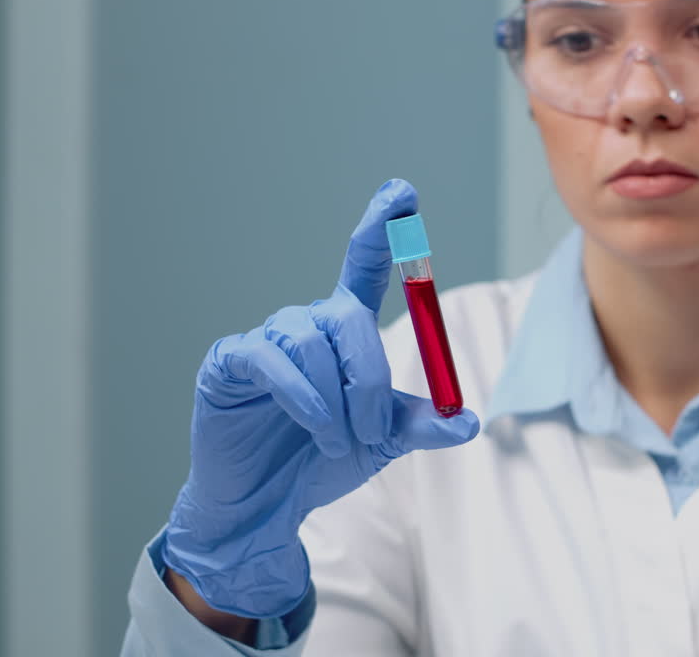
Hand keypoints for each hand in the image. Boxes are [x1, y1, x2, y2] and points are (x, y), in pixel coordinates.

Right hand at [162, 179, 479, 618]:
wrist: (267, 507)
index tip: (402, 191)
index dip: (381, 227)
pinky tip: (315, 427)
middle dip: (370, 376)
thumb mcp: (383, 441)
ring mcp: (266, 339)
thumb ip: (421, 423)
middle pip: (349, 316)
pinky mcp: (231, 363)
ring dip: (336, 399)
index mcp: (345, 332)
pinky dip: (302, 396)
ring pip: (313, 342)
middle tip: (374, 429)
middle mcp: (307, 324)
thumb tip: (467, 420)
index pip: (364, 266)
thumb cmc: (321, 462)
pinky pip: (270, 360)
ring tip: (338, 441)